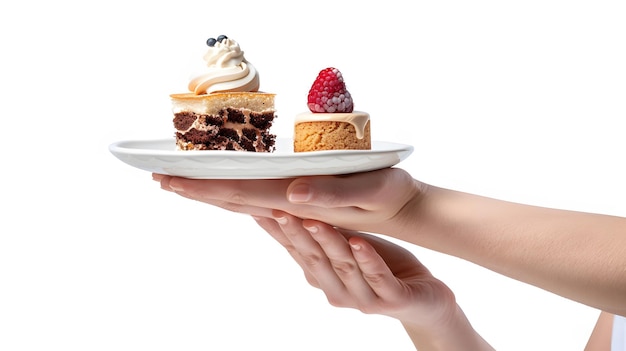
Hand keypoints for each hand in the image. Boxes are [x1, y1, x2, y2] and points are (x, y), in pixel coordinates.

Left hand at [153, 168, 423, 237]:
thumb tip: (290, 195)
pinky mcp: (306, 204)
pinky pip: (261, 199)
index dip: (203, 187)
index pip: (240, 194)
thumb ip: (332, 194)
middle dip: (196, 189)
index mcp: (299, 203)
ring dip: (212, 191)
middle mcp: (291, 208)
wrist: (407, 212)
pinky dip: (238, 192)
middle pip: (233, 198)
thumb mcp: (371, 190)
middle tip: (160, 178)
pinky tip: (231, 191)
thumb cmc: (391, 196)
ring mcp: (297, 208)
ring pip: (244, 200)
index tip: (169, 180)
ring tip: (186, 183)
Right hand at [253, 211, 493, 349]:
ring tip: (316, 221)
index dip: (277, 232)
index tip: (257, 209)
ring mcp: (363, 297)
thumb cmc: (382, 267)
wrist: (425, 299)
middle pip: (314, 259)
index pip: (295, 252)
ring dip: (329, 243)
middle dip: (296, 234)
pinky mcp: (391, 300)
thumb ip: (324, 235)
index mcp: (323, 277)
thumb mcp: (348, 246)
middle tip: (279, 211)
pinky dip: (368, 260)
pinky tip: (361, 242)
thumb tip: (290, 205)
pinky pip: (378, 278)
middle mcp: (337, 290)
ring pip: (343, 266)